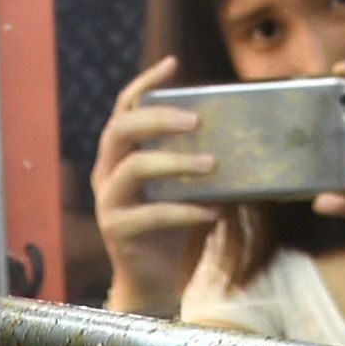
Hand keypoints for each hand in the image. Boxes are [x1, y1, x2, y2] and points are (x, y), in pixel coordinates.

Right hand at [93, 56, 227, 316]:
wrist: (153, 282)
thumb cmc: (172, 228)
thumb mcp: (182, 187)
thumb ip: (194, 160)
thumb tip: (239, 134)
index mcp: (118, 155)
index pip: (124, 108)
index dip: (145, 83)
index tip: (173, 64)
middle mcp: (105, 173)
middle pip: (121, 129)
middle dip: (159, 118)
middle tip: (197, 121)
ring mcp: (107, 202)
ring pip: (134, 167)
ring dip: (176, 162)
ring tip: (213, 165)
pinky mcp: (117, 231)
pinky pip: (152, 213)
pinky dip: (186, 211)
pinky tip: (213, 212)